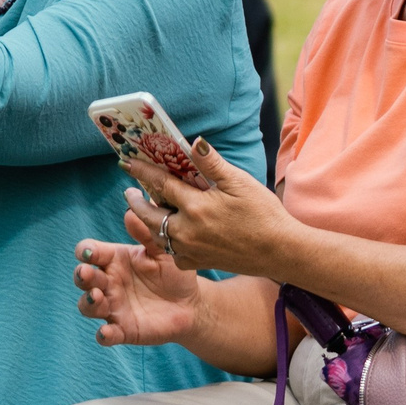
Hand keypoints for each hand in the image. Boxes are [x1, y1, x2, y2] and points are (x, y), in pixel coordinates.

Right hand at [73, 238, 203, 345]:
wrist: (191, 304)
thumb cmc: (173, 273)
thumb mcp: (163, 251)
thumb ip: (147, 234)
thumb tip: (131, 213)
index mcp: (114, 260)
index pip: (90, 252)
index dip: (85, 251)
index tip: (89, 252)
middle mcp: (108, 283)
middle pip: (84, 278)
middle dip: (82, 276)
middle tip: (87, 273)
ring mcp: (113, 307)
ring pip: (88, 306)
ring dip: (88, 302)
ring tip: (97, 297)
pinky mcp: (122, 330)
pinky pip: (107, 335)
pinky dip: (104, 335)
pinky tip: (106, 332)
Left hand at [119, 139, 293, 277]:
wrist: (279, 251)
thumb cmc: (262, 213)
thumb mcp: (239, 182)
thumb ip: (212, 164)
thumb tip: (194, 142)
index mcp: (196, 206)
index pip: (160, 184)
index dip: (141, 171)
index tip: (126, 162)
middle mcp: (187, 231)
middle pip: (149, 215)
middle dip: (136, 202)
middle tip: (130, 191)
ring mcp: (190, 249)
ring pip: (158, 235)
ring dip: (149, 221)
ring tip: (147, 209)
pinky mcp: (197, 262)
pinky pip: (172, 252)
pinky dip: (167, 241)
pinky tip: (171, 232)